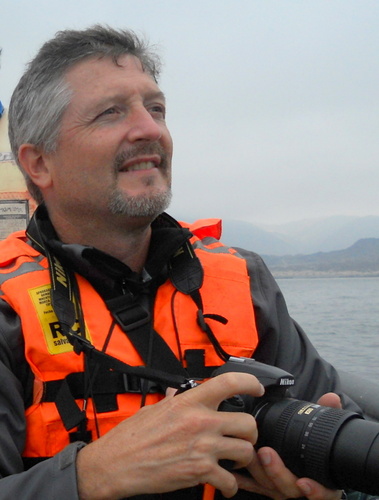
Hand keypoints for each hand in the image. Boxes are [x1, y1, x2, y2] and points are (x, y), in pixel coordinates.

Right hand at [76, 372, 263, 499]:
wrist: (116, 464)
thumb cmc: (131, 436)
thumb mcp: (153, 409)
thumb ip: (171, 400)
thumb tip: (174, 393)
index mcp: (189, 402)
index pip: (229, 383)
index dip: (250, 383)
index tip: (257, 388)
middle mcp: (200, 421)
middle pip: (247, 423)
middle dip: (250, 433)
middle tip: (243, 437)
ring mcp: (202, 447)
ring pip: (245, 452)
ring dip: (243, 459)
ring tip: (235, 461)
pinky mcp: (199, 472)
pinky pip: (230, 481)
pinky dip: (230, 486)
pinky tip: (224, 484)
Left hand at [233, 392, 342, 498]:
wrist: (307, 468)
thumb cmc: (317, 451)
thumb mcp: (325, 433)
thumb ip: (329, 415)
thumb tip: (332, 398)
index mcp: (323, 481)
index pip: (323, 493)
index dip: (315, 490)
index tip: (304, 482)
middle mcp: (302, 489)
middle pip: (290, 488)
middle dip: (277, 473)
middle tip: (265, 453)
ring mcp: (283, 489)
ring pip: (270, 487)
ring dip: (259, 470)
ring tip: (249, 453)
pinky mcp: (266, 487)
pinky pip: (255, 487)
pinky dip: (245, 481)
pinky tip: (236, 471)